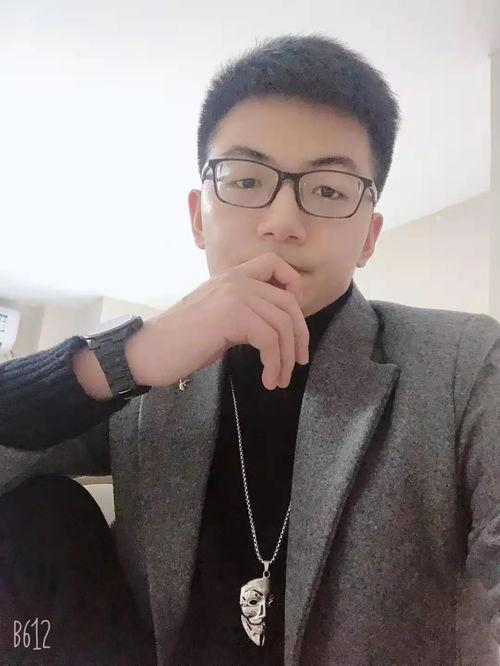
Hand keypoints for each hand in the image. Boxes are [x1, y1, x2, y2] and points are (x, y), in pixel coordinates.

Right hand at [126, 252, 309, 389]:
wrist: (147, 351)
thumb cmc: (180, 341)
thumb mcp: (218, 318)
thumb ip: (245, 313)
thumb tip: (275, 329)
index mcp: (231, 276)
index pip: (274, 263)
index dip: (294, 285)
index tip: (295, 317)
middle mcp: (236, 279)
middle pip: (287, 301)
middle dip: (299, 335)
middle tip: (298, 361)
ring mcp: (235, 295)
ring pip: (282, 324)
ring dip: (286, 358)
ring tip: (279, 379)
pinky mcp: (232, 315)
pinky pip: (270, 340)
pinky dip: (274, 364)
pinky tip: (267, 380)